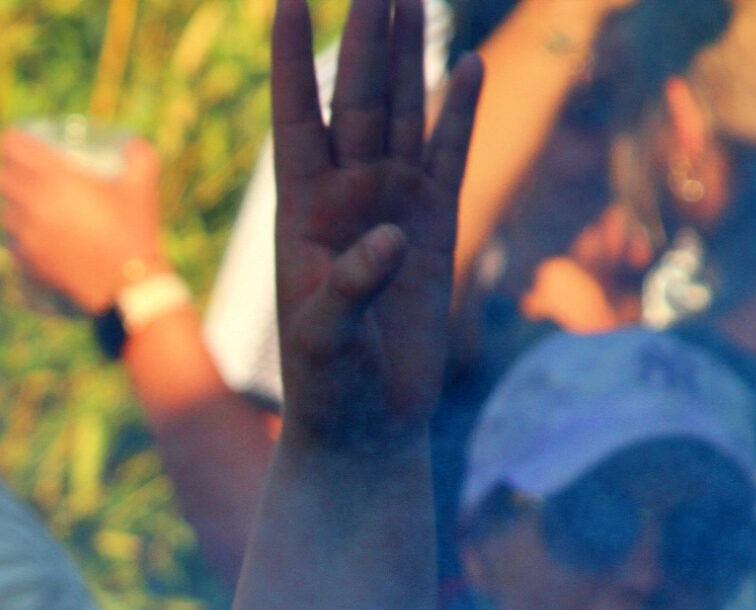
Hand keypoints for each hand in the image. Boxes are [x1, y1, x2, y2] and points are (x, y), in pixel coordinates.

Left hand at [0, 133, 167, 315]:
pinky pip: (12, 241)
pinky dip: (18, 234)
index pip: (12, 147)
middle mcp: (35, 204)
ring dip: (12, 203)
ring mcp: (28, 236)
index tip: (17, 140)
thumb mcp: (142, 185)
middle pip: (2, 177)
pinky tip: (32, 233)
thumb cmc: (134, 230)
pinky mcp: (28, 262)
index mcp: (57, 178)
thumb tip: (131, 143)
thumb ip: (138, 154)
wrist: (126, 286)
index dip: (11, 140)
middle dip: (9, 169)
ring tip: (27, 202)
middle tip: (23, 170)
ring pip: (3, 211)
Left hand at [271, 0, 481, 450]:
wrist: (363, 425)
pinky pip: (449, 158)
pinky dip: (459, 114)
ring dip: (407, 56)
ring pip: (401, 114)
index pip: (293, 115)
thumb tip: (391, 240)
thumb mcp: (320, 341)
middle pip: (355, 97)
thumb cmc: (324, 387)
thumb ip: (349, 288)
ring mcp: (391, 206)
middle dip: (364, 35)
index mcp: (300, 211)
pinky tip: (464, 67)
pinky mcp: (436, 231)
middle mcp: (345, 195)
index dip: (290, 56)